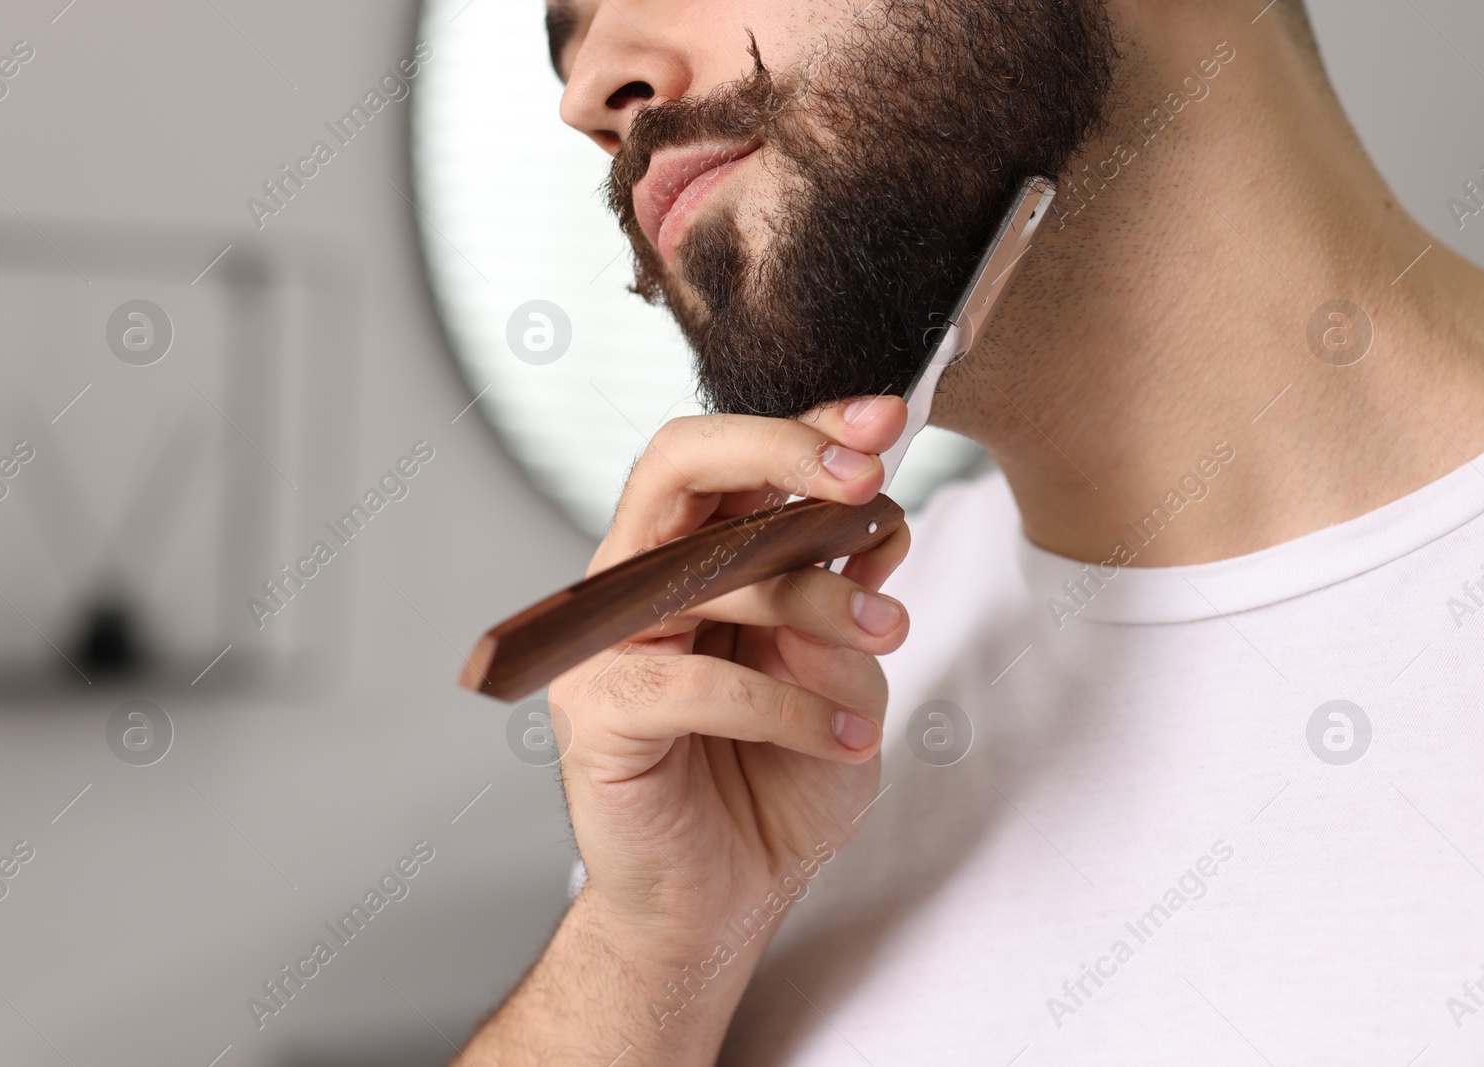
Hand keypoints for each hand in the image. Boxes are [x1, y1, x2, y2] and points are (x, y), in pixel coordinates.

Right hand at [549, 394, 911, 956]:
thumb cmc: (776, 785)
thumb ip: (846, 607)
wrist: (724, 901)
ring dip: (814, 597)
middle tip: (866, 480)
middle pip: (684, 465)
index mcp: (696, 560)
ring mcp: (608, 642)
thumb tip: (876, 530)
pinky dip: (786, 704)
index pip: (735, 463)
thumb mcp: (844, 682)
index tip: (887, 421)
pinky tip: (844, 735)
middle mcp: (642, 583)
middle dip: (783, 454)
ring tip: (886, 640)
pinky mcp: (596, 710)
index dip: (807, 428)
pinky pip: (698, 682)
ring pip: (703, 568)